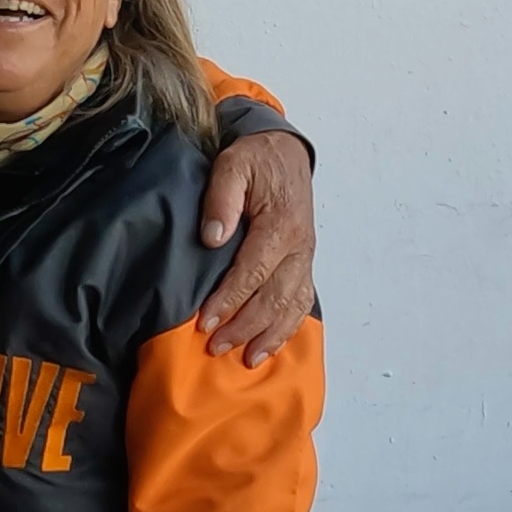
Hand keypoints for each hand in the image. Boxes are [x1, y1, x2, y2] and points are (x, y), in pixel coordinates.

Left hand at [193, 131, 317, 365]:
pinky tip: (270, 346)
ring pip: (292, 306)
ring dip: (269, 335)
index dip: (229, 299)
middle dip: (245, 327)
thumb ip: (222, 199)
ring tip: (247, 359)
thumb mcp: (233, 164)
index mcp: (282, 225)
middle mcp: (300, 247)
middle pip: (274, 297)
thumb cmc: (257, 160)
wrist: (286, 152)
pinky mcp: (304, 264)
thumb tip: (212, 238)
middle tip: (216, 346)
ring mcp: (305, 259)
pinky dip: (287, 328)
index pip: (253, 271)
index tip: (205, 320)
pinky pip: (301, 302)